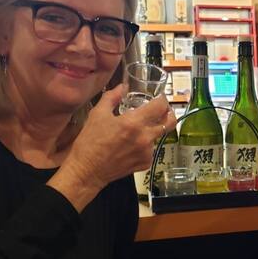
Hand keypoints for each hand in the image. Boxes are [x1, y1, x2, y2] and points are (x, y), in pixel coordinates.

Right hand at [49, 85, 176, 210]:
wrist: (87, 171)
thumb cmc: (90, 142)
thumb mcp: (97, 114)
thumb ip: (112, 97)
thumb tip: (122, 87)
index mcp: (134, 123)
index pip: (160, 106)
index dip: (162, 99)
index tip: (158, 98)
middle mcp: (145, 138)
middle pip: (170, 122)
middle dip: (168, 113)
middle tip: (161, 111)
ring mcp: (147, 152)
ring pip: (159, 136)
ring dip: (152, 130)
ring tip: (137, 131)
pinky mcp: (146, 163)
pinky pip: (151, 150)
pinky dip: (145, 145)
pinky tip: (131, 145)